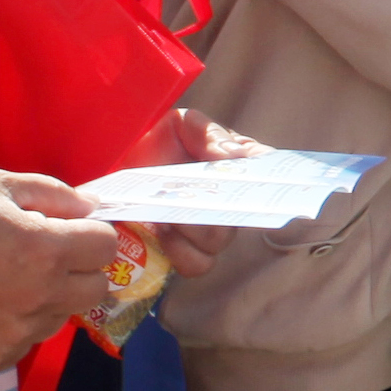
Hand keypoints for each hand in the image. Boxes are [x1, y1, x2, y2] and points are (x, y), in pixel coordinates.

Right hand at [0, 168, 139, 371]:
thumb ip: (56, 194)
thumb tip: (94, 207)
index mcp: (46, 250)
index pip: (107, 245)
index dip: (91, 234)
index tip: (71, 231)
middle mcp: (40, 296)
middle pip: (97, 287)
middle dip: (80, 268)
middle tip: (44, 256)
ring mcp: (18, 333)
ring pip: (61, 316)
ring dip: (48, 298)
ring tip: (2, 279)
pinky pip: (27, 341)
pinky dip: (16, 325)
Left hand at [101, 108, 263, 279]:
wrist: (119, 171)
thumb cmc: (157, 144)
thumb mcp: (181, 125)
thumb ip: (208, 133)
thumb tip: (234, 156)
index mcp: (237, 164)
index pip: (269, 170)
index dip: (271, 175)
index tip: (248, 172)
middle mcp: (230, 200)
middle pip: (244, 213)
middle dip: (216, 206)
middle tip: (190, 196)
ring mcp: (210, 230)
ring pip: (219, 241)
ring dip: (193, 228)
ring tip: (168, 214)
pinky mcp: (186, 252)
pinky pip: (198, 264)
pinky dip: (181, 252)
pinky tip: (162, 232)